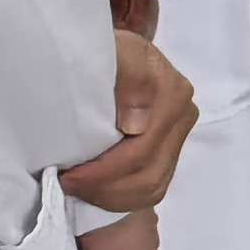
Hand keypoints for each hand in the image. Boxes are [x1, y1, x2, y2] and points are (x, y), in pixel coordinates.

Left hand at [57, 28, 195, 217]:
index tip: (66, 172)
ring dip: (110, 196)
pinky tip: (97, 188)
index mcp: (174, 94)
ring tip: (79, 186)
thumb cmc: (103, 52)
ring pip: (151, 188)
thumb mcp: (114, 51)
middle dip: (103, 186)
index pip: (143, 149)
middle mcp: (183, 117)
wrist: (110, 56)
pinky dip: (121, 198)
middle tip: (66, 182)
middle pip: (148, 173)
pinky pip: (152, 191)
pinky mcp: (171, 153)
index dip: (103, 169)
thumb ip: (132, 75)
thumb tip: (137, 124)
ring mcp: (179, 137)